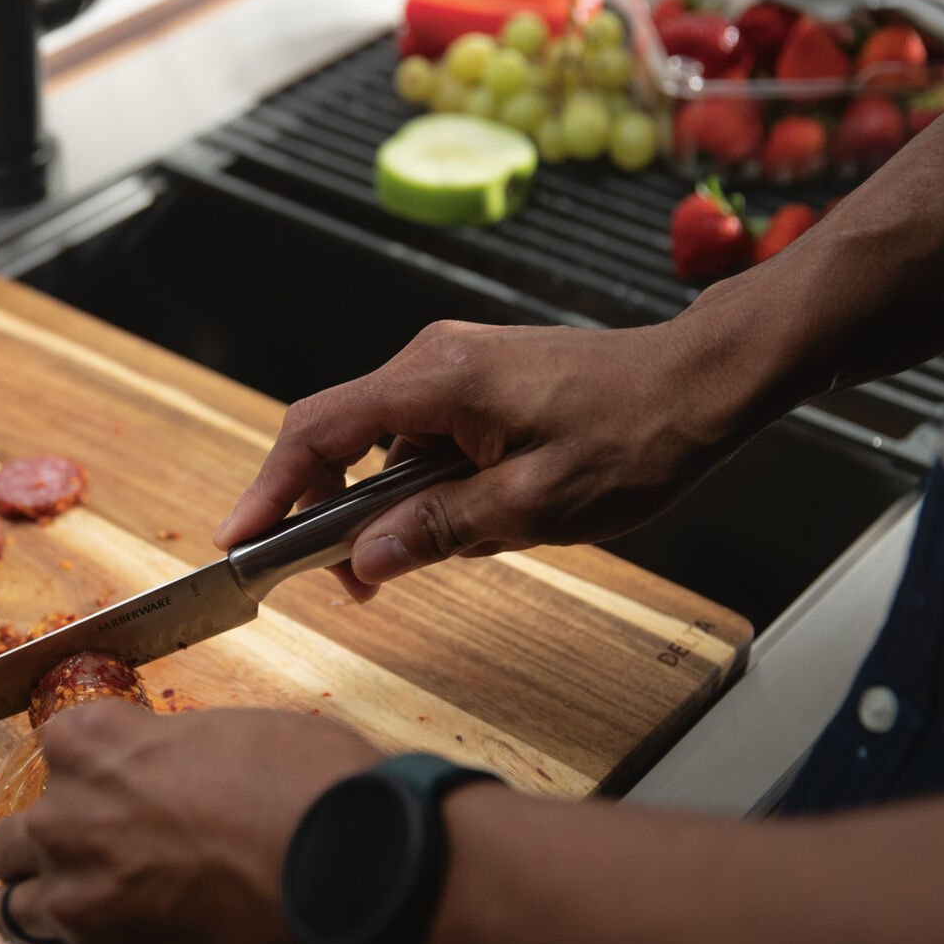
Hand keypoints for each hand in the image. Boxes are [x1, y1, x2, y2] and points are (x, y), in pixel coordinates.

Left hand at [0, 703, 380, 943]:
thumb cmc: (312, 789)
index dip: (86, 770)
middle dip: (46, 847)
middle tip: (89, 857)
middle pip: (11, 838)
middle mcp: (69, 818)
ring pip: (13, 910)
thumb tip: (175, 772)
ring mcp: (80, 899)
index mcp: (99, 745)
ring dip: (46, 910)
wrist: (353, 873)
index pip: (54, 746)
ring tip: (86, 916)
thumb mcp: (236, 733)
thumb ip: (173, 752)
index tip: (105, 786)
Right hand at [214, 315, 758, 599]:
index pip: (317, 430)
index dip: (270, 488)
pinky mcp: (476, 380)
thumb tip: (367, 560)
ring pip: (383, 444)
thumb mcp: (534, 505)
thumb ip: (440, 531)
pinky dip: (420, 485)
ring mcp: (454, 366)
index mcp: (435, 381)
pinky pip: (420, 437)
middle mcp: (432, 360)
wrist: (702, 383)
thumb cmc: (635, 435)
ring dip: (385, 505)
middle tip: (345, 583)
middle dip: (327, 511)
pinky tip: (466, 522)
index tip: (241, 539)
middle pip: (338, 435)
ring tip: (428, 556)